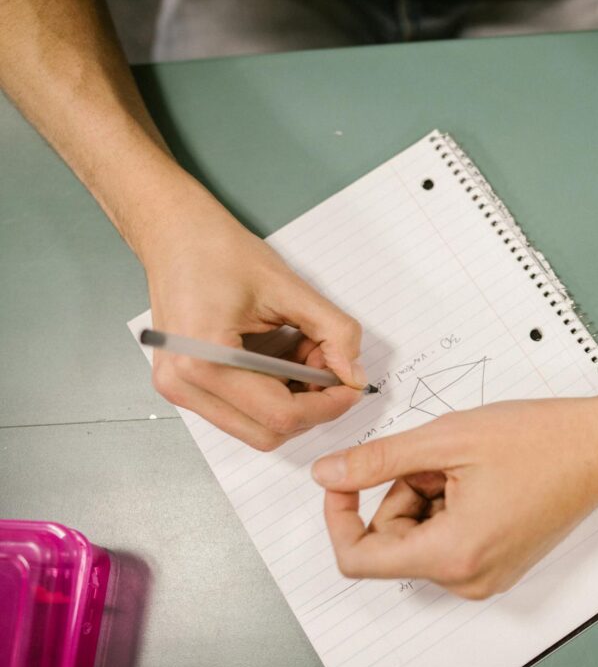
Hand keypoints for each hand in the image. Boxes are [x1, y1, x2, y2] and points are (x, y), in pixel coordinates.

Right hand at [141, 189, 364, 450]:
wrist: (174, 234)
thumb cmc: (220, 251)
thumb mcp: (289, 287)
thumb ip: (333, 332)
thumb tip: (355, 375)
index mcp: (204, 361)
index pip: (280, 414)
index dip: (327, 406)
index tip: (352, 384)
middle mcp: (183, 386)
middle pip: (267, 432)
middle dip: (310, 407)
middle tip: (330, 367)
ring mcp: (178, 390)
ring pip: (254, 428)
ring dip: (292, 402)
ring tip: (302, 356)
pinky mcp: (183, 387)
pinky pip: (239, 413)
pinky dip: (271, 396)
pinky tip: (282, 361)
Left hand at [310, 396, 597, 598]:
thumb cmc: (542, 441)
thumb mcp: (445, 439)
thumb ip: (377, 461)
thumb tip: (328, 474)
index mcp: (453, 555)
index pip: (358, 558)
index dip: (340, 514)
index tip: (346, 477)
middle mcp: (468, 579)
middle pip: (391, 542)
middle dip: (399, 491)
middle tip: (435, 455)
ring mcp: (485, 575)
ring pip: (418, 537)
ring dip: (424, 494)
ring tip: (465, 463)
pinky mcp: (497, 564)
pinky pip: (445, 539)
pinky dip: (446, 504)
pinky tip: (478, 477)